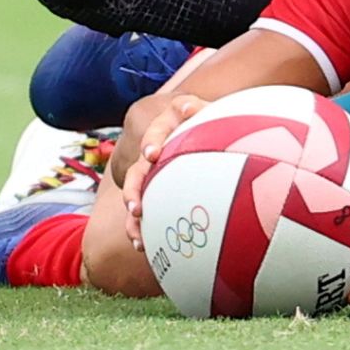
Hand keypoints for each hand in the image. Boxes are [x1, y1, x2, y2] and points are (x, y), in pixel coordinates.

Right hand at [121, 94, 208, 250]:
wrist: (207, 127)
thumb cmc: (216, 118)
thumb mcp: (214, 111)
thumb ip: (205, 111)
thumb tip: (192, 106)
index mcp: (171, 123)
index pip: (160, 128)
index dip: (154, 140)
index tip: (152, 154)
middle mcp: (156, 146)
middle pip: (139, 166)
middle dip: (135, 186)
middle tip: (135, 206)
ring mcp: (152, 168)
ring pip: (136, 189)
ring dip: (133, 206)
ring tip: (136, 224)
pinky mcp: (154, 186)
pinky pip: (142, 206)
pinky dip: (139, 225)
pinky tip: (142, 244)